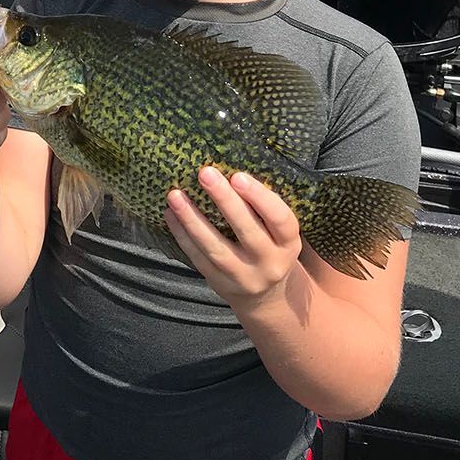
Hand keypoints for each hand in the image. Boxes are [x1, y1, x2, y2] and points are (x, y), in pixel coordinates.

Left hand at [165, 167, 302, 311]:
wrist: (267, 295)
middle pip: (247, 230)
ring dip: (193, 219)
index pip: (280, 219)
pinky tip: (170, 215)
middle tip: (205, 173)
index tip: (238, 175)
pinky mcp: (221, 284)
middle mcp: (270, 263)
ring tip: (175, 195)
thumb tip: (232, 164)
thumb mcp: (279, 231)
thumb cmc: (270, 245)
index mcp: (289, 243)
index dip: (260, 197)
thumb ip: (264, 207)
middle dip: (225, 200)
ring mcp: (245, 277)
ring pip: (217, 248)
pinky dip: (183, 236)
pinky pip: (199, 259)